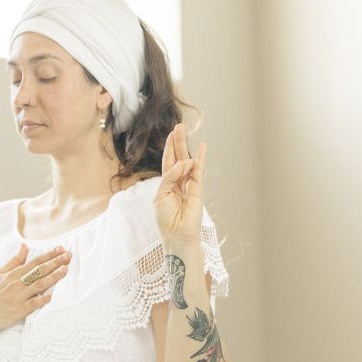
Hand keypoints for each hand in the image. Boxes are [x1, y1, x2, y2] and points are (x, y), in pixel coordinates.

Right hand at [0, 243, 71, 333]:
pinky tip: (52, 296)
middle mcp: (16, 283)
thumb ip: (13, 261)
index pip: (34, 262)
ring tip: (66, 270)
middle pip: (39, 271)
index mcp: (12, 274)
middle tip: (69, 256)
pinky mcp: (17, 311)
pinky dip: (42, 300)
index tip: (61, 249)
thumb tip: (24, 246)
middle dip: (55, 262)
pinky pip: (32, 305)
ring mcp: (17, 297)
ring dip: (53, 277)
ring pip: (39, 285)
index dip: (49, 255)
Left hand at [155, 123, 206, 243]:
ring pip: (187, 161)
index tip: (170, 133)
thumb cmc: (165, 219)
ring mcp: (189, 184)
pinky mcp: (198, 189)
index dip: (169, 147)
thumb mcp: (160, 196)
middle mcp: (179, 181)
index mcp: (167, 183)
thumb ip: (169, 178)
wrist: (177, 235)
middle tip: (179, 126)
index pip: (169, 161)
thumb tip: (182, 163)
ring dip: (184, 145)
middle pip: (179, 157)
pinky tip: (201, 148)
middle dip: (178, 141)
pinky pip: (199, 171)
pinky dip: (200, 159)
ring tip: (182, 129)